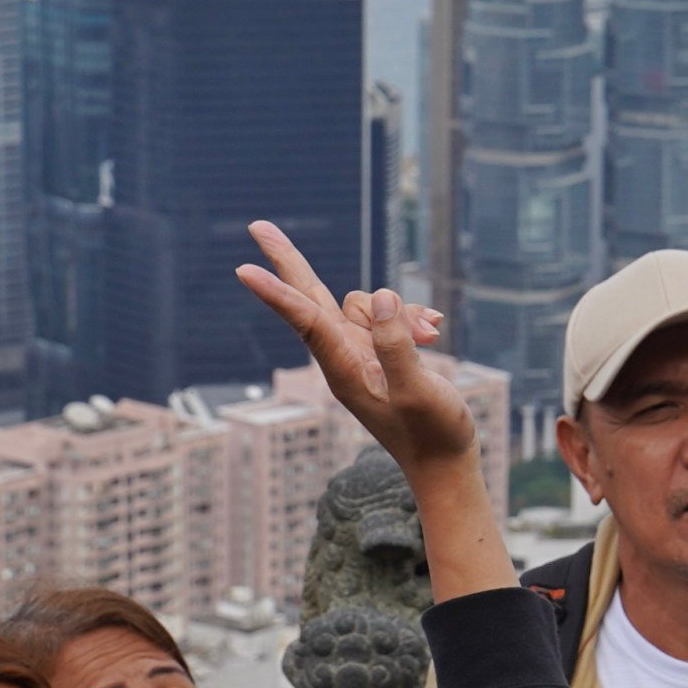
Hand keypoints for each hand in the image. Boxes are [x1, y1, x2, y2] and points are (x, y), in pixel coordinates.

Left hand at [234, 222, 467, 473]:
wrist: (444, 461)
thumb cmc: (432, 433)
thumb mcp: (419, 391)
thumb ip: (397, 345)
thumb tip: (381, 298)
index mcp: (342, 369)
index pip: (304, 321)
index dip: (276, 293)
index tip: (244, 270)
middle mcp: (342, 356)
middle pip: (308, 297)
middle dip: (288, 260)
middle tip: (257, 225)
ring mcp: (359, 351)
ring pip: (366, 302)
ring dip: (401, 309)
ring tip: (432, 337)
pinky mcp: (378, 351)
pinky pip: (387, 314)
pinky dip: (410, 316)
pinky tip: (434, 332)